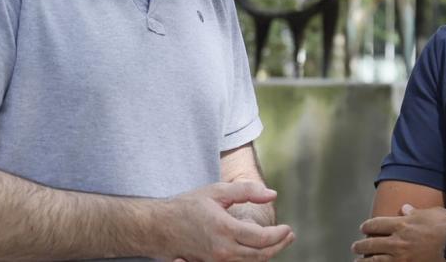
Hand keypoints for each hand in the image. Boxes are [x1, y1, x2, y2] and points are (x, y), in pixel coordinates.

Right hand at [162, 181, 294, 261]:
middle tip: (289, 236)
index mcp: (225, 229)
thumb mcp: (216, 191)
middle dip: (278, 246)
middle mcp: (222, 250)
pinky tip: (257, 250)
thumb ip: (246, 191)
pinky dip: (252, 260)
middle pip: (260, 256)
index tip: (288, 228)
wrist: (157, 226)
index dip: (279, 235)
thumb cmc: (186, 206)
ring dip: (267, 255)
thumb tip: (272, 194)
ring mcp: (215, 261)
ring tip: (278, 243)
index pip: (262, 238)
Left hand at [352, 204, 445, 261]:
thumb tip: (405, 208)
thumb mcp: (431, 213)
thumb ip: (415, 212)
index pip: (377, 224)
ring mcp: (401, 258)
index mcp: (402, 224)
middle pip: (372, 244)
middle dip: (361, 246)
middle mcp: (397, 241)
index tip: (363, 228)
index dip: (368, 226)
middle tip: (355, 247)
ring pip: (375, 260)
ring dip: (365, 261)